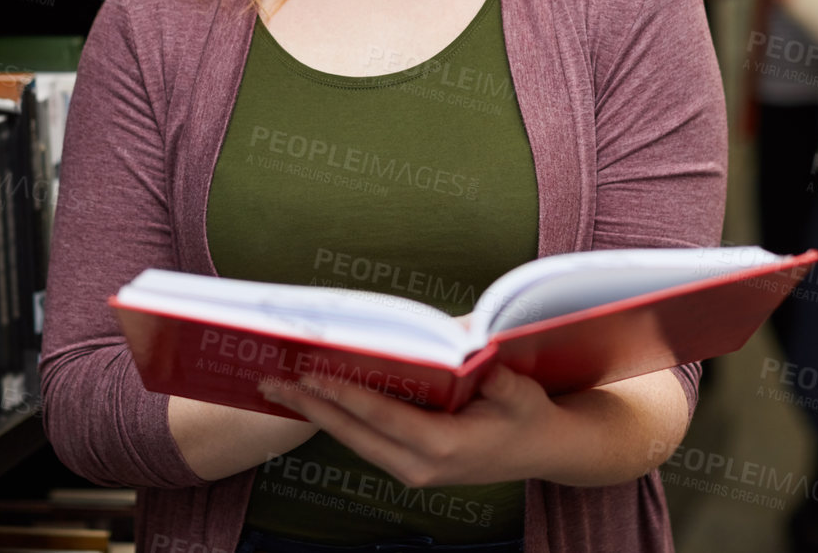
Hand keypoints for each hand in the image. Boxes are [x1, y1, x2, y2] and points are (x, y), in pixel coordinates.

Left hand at [258, 363, 562, 487]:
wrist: (546, 450)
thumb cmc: (531, 414)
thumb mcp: (521, 391)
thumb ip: (494, 375)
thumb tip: (466, 345)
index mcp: (445, 446)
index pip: (383, 417)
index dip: (345, 394)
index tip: (312, 374)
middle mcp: (422, 465)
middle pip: (354, 433)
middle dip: (311, 406)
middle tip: (270, 381)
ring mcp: (414, 472)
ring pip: (354, 442)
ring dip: (317, 416)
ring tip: (279, 390)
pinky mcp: (411, 467)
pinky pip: (365, 443)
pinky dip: (337, 422)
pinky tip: (314, 402)